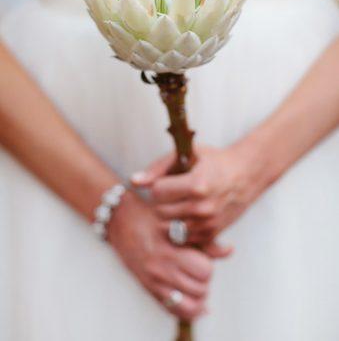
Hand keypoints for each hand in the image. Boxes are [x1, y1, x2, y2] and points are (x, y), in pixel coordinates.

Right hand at [108, 190, 229, 319]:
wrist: (120, 220)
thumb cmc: (151, 215)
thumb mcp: (177, 221)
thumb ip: (204, 238)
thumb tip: (230, 249)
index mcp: (170, 249)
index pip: (204, 270)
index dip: (208, 265)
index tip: (203, 257)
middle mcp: (161, 269)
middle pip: (199, 289)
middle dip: (204, 280)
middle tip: (200, 269)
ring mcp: (153, 281)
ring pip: (189, 306)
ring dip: (198, 296)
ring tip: (196, 283)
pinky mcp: (148, 288)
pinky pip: (172, 310)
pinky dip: (187, 310)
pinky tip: (196, 303)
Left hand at [132, 141, 274, 245]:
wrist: (245, 175)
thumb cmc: (214, 161)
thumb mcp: (187, 155)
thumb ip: (158, 168)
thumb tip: (134, 181)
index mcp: (196, 185)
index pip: (156, 192)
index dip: (158, 185)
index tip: (166, 181)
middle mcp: (202, 207)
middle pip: (160, 212)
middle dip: (161, 202)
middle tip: (170, 193)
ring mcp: (207, 223)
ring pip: (168, 228)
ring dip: (168, 216)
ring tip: (176, 203)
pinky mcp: (211, 234)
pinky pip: (182, 238)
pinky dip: (179, 228)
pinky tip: (186, 214)